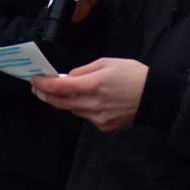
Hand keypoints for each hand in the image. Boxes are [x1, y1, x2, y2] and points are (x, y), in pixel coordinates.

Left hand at [30, 58, 147, 132]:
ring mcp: (99, 118)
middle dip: (46, 95)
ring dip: (65, 101)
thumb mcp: (108, 62)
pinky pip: (86, 117)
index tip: (35, 80)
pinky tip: (90, 101)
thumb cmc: (133, 74)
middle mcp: (94, 103)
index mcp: (95, 84)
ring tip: (66, 92)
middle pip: (61, 102)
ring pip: (73, 110)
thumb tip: (68, 77)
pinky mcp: (104, 127)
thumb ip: (84, 70)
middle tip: (38, 89)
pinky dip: (83, 108)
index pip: (60, 87)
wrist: (154, 96)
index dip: (44, 84)